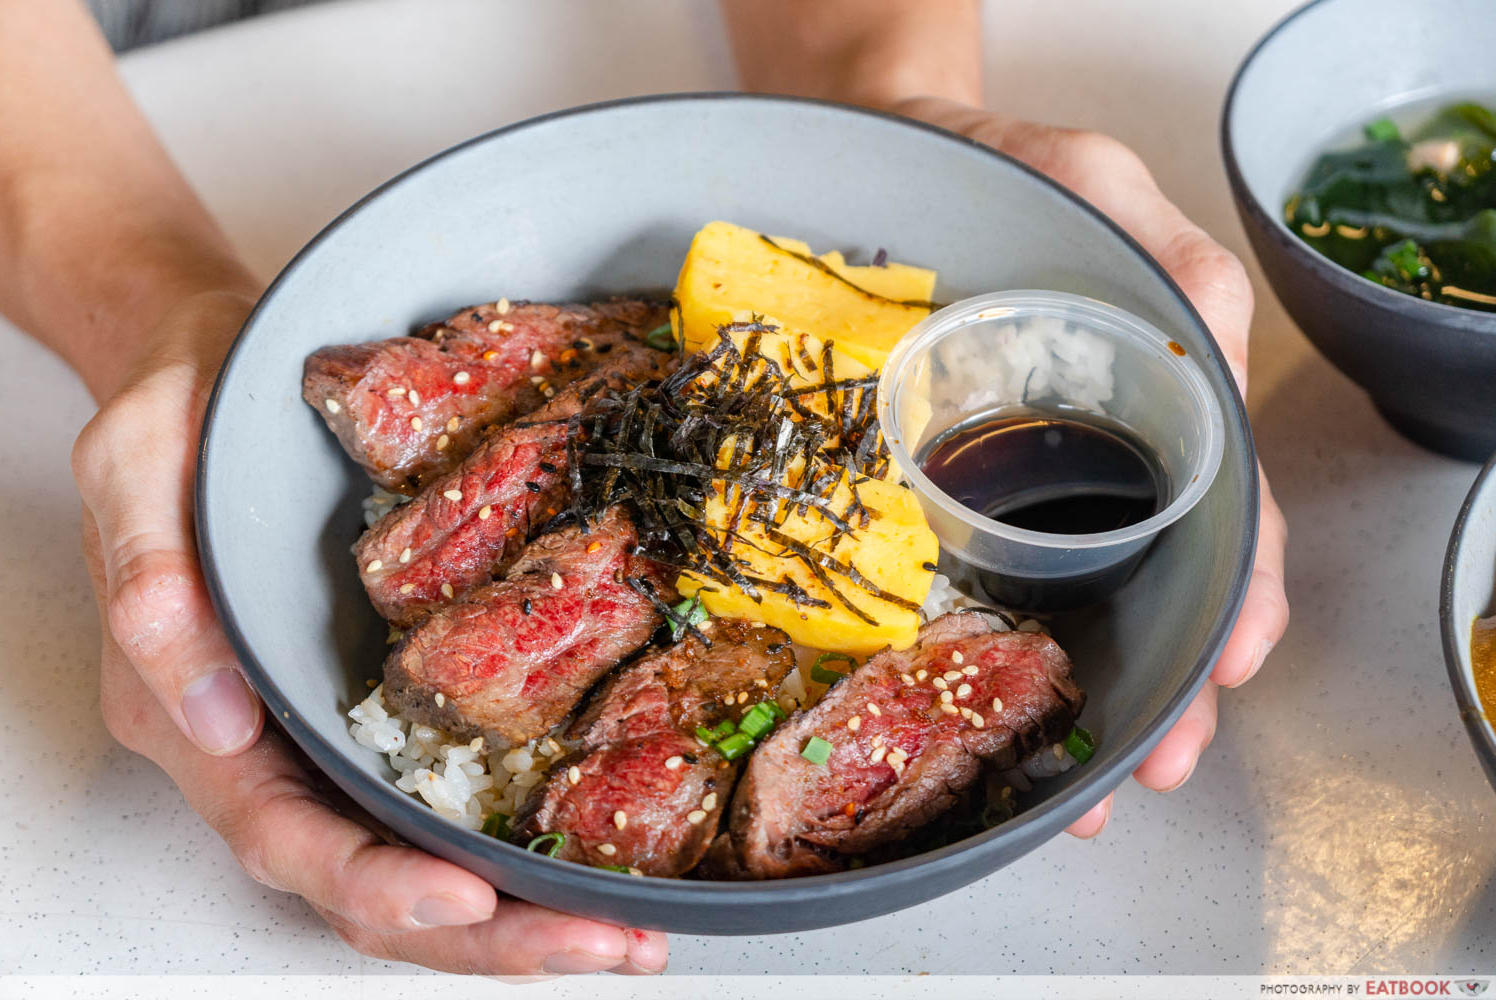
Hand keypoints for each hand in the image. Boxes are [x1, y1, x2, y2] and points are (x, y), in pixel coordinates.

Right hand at [71, 290, 666, 974]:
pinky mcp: (391, 705)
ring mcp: (335, 733)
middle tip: (596, 945)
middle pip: (365, 882)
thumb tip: (207, 714)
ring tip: (624, 935)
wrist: (231, 364)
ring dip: (521, 916)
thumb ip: (152, 578)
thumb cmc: (185, 407)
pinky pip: (451, 795)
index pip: (282, 833)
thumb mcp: (139, 460)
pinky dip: (523, 845)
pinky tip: (601, 859)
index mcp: (193, 711)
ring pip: (417, 861)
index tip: (464, 899)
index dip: (372, 881)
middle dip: (483, 934)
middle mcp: (269, 744)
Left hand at [890, 99, 1290, 836]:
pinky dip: (977, 653)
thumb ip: (1161, 249)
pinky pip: (963, 575)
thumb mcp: (1089, 180)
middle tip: (1147, 772)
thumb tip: (1210, 334)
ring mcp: (1011, 478)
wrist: (880, 160)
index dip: (1235, 593)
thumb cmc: (997, 167)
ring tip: (1069, 782)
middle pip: (1153, 583)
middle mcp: (1091, 454)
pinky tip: (971, 707)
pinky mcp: (932, 485)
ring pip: (1065, 602)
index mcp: (1151, 400)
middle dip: (1161, 688)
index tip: (1228, 666)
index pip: (1225, 509)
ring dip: (1077, 697)